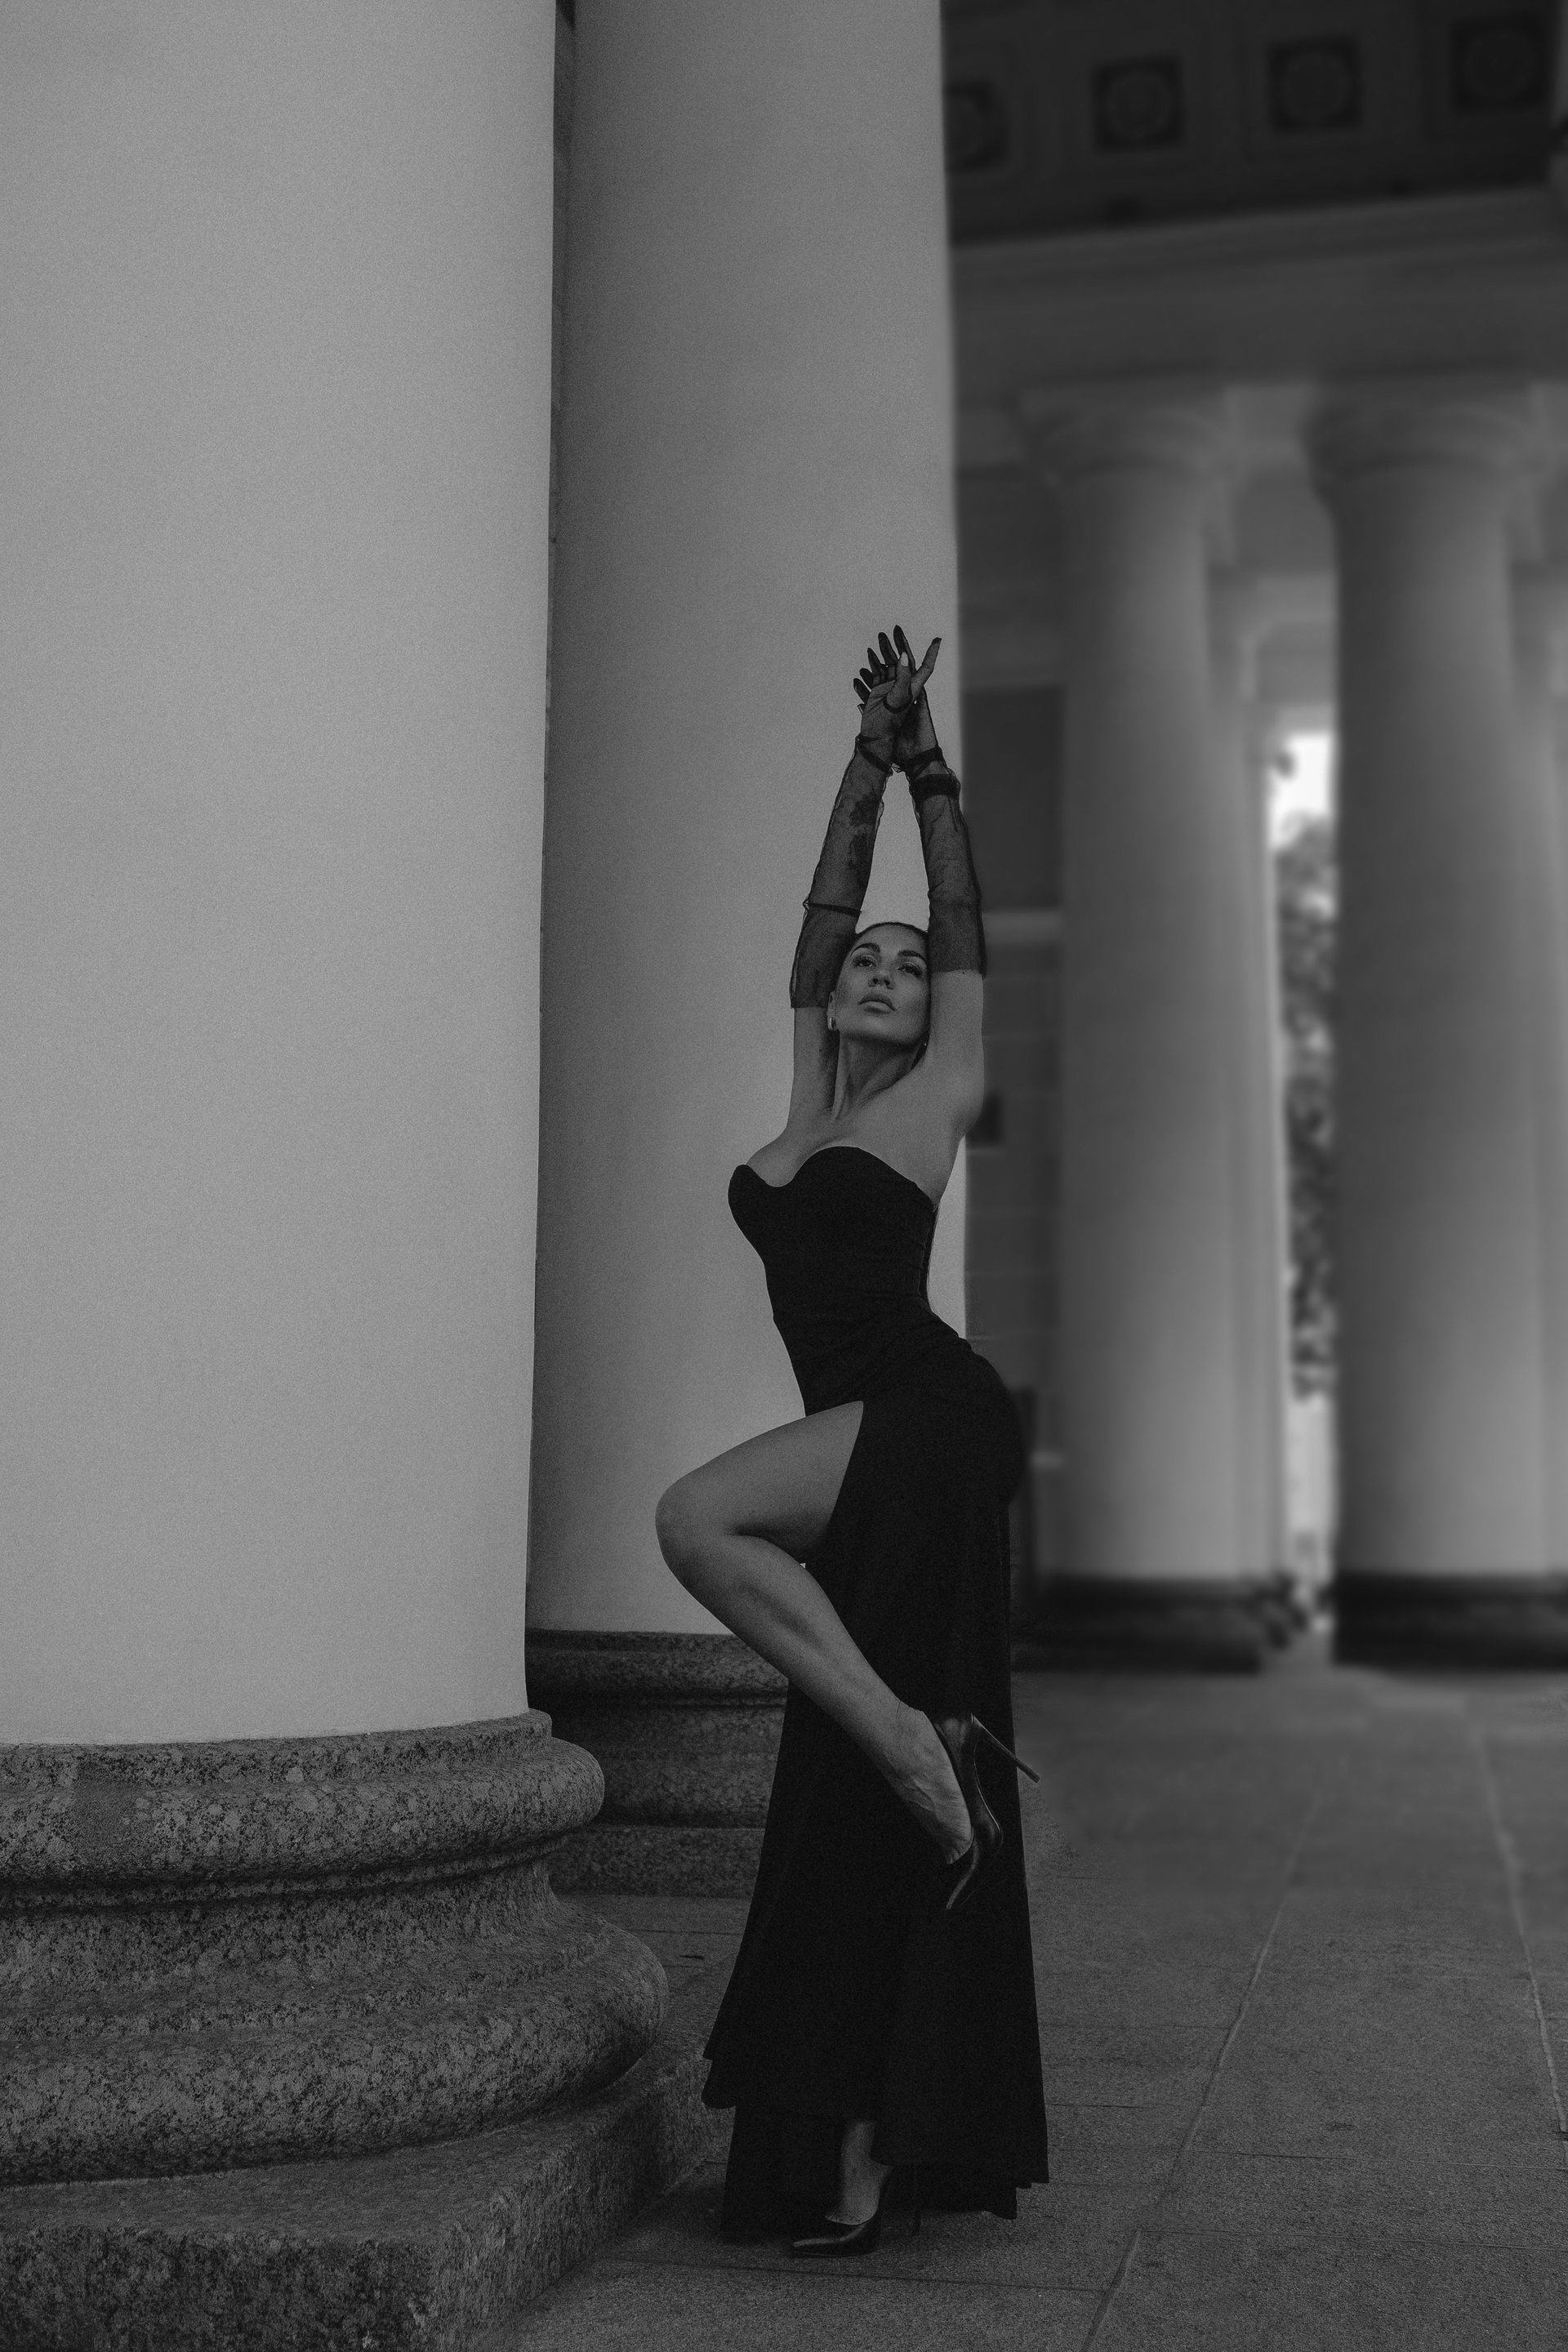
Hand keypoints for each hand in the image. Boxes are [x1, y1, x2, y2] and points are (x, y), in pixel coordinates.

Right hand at [852, 625, 940, 766]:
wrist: (876, 734)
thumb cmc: (891, 721)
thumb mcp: (899, 698)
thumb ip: (902, 677)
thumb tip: (904, 656)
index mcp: (912, 686)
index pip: (926, 666)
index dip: (932, 653)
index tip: (937, 639)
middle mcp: (902, 684)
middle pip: (903, 659)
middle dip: (899, 643)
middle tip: (895, 628)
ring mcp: (890, 686)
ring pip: (887, 663)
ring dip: (883, 651)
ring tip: (879, 637)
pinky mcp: (878, 691)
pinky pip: (875, 673)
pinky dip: (871, 664)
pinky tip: (869, 655)